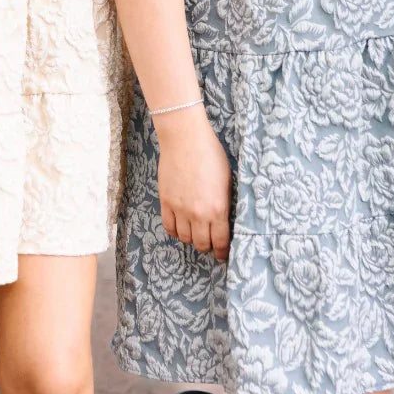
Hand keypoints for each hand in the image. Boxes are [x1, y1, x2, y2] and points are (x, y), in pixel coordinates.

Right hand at [154, 105, 231, 259]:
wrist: (185, 139)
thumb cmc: (210, 154)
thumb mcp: (227, 180)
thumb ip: (225, 202)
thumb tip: (224, 219)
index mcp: (218, 208)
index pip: (220, 241)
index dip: (222, 252)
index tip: (222, 254)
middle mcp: (198, 214)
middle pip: (201, 244)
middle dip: (207, 247)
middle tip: (209, 244)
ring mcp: (180, 209)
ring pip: (184, 238)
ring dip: (191, 239)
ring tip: (195, 233)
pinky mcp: (166, 202)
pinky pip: (169, 226)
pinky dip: (175, 231)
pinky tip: (180, 226)